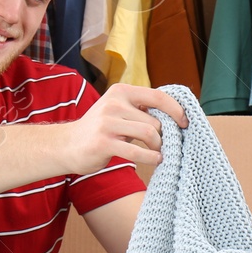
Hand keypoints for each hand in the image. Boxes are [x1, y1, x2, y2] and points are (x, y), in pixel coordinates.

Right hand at [63, 84, 187, 173]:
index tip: (185, 123)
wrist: (67, 145)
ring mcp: (107, 122)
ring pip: (149, 133)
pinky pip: (136, 151)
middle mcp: (114, 103)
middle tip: (164, 145)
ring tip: (158, 153)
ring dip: (159, 147)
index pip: (158, 97)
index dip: (176, 110)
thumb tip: (174, 116)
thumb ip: (140, 110)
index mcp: (121, 92)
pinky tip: (155, 160)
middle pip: (154, 120)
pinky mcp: (103, 142)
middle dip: (164, 135)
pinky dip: (151, 158)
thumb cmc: (100, 130)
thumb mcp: (118, 111)